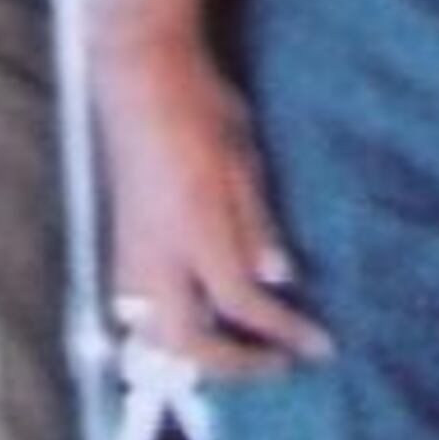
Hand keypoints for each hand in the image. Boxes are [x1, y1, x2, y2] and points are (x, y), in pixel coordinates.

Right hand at [89, 16, 333, 377]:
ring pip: (152, 333)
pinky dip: (170, 329)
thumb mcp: (244, 160)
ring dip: (195, 354)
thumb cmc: (199, 105)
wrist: (140, 74)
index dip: (283, 332)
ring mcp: (131, 250)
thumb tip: (278, 278)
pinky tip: (201, 317)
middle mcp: (156, 250)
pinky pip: (139, 309)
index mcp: (195, 226)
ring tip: (239, 349)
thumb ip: (256, 226)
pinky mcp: (121, 243)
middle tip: (276, 362)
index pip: (241, 302)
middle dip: (232, 365)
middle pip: (185, 340)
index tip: (318, 346)